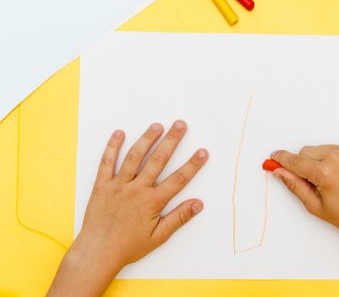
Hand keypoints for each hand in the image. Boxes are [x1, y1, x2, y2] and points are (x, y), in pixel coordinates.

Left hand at [48, 121, 207, 296]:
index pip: (178, 179)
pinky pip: (107, 162)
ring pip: (135, 157)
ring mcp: (118, 185)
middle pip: (158, 160)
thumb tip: (198, 204)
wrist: (97, 252)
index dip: (192, 165)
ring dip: (147, 139)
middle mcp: (137, 189)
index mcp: (152, 202)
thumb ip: (178, 218)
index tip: (202, 152)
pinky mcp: (102, 185)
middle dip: (171, 141)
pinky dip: (112, 147)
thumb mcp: (158, 236)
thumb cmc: (128, 246)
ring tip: (157, 125)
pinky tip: (119, 133)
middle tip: (180, 125)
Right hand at [271, 145, 338, 243]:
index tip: (274, 156)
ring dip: (319, 160)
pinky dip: (334, 158)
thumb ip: (293, 185)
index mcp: (325, 172)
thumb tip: (278, 171)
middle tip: (312, 182)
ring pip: (321, 148)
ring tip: (330, 179)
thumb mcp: (313, 204)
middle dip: (304, 164)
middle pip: (306, 151)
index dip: (282, 159)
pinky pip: (336, 148)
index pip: (295, 161)